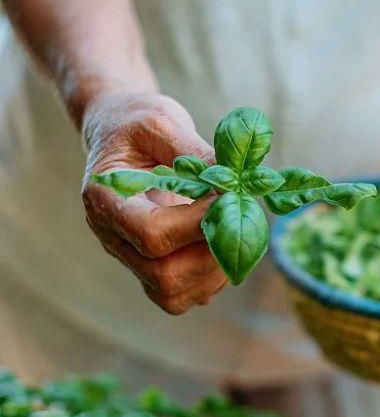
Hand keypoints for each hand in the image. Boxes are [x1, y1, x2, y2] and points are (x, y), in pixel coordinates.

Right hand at [81, 91, 227, 313]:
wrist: (121, 134)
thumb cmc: (137, 123)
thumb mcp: (162, 122)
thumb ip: (194, 153)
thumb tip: (233, 183)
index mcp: (104, 200)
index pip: (152, 234)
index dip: (199, 223)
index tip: (229, 196)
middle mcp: (112, 238)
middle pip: (163, 276)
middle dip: (212, 253)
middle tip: (237, 217)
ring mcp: (131, 259)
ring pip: (175, 294)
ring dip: (217, 268)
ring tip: (234, 226)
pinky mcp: (152, 269)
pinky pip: (185, 295)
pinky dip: (213, 275)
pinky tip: (224, 239)